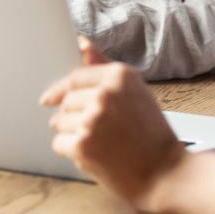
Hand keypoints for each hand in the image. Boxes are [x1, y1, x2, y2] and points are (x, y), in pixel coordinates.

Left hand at [40, 37, 186, 209]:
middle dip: (73, 116)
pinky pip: (59, 143)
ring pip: (59, 122)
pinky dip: (71, 152)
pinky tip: (94, 154)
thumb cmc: (152, 134)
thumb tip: (81, 43)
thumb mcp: (134, 92)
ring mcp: (92, 119)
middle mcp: (105, 93)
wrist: (164, 172)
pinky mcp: (82, 145)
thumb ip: (104, 67)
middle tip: (95, 130)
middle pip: (66, 101)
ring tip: (99, 142)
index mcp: (120, 75)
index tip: (51, 98)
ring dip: (72, 133)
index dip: (61, 90)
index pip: (75, 77)